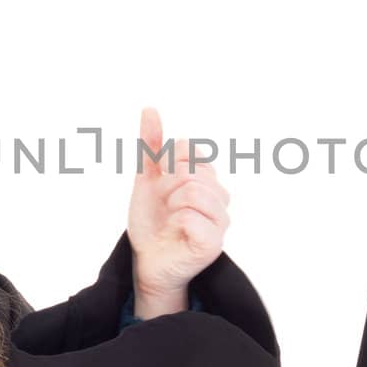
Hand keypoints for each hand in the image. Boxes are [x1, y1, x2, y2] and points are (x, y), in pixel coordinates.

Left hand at [126, 107, 229, 317]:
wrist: (146, 259)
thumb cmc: (152, 220)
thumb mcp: (146, 178)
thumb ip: (151, 145)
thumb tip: (149, 107)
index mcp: (206, 177)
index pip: (186, 148)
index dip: (164, 165)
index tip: (161, 186)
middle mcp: (219, 196)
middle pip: (188, 170)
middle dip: (165, 188)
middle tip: (165, 208)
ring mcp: (220, 220)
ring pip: (193, 192)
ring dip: (171, 206)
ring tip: (171, 220)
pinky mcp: (214, 243)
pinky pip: (191, 217)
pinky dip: (175, 224)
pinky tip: (177, 234)